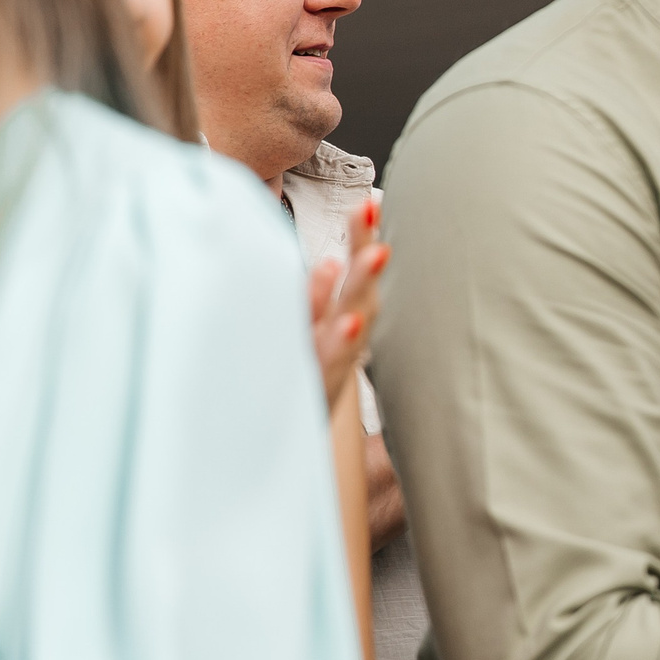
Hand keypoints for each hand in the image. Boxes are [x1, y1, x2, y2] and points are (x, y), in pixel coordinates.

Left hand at [309, 198, 386, 410]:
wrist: (283, 457)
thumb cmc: (303, 394)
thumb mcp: (308, 344)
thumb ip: (317, 305)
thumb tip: (328, 264)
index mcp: (337, 330)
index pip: (353, 279)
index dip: (360, 241)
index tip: (368, 202)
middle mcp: (337, 348)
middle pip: (356, 295)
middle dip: (364, 254)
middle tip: (370, 211)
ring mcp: (329, 370)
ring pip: (349, 326)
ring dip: (362, 289)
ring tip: (376, 254)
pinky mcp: (317, 393)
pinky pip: (326, 366)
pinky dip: (340, 345)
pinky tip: (350, 320)